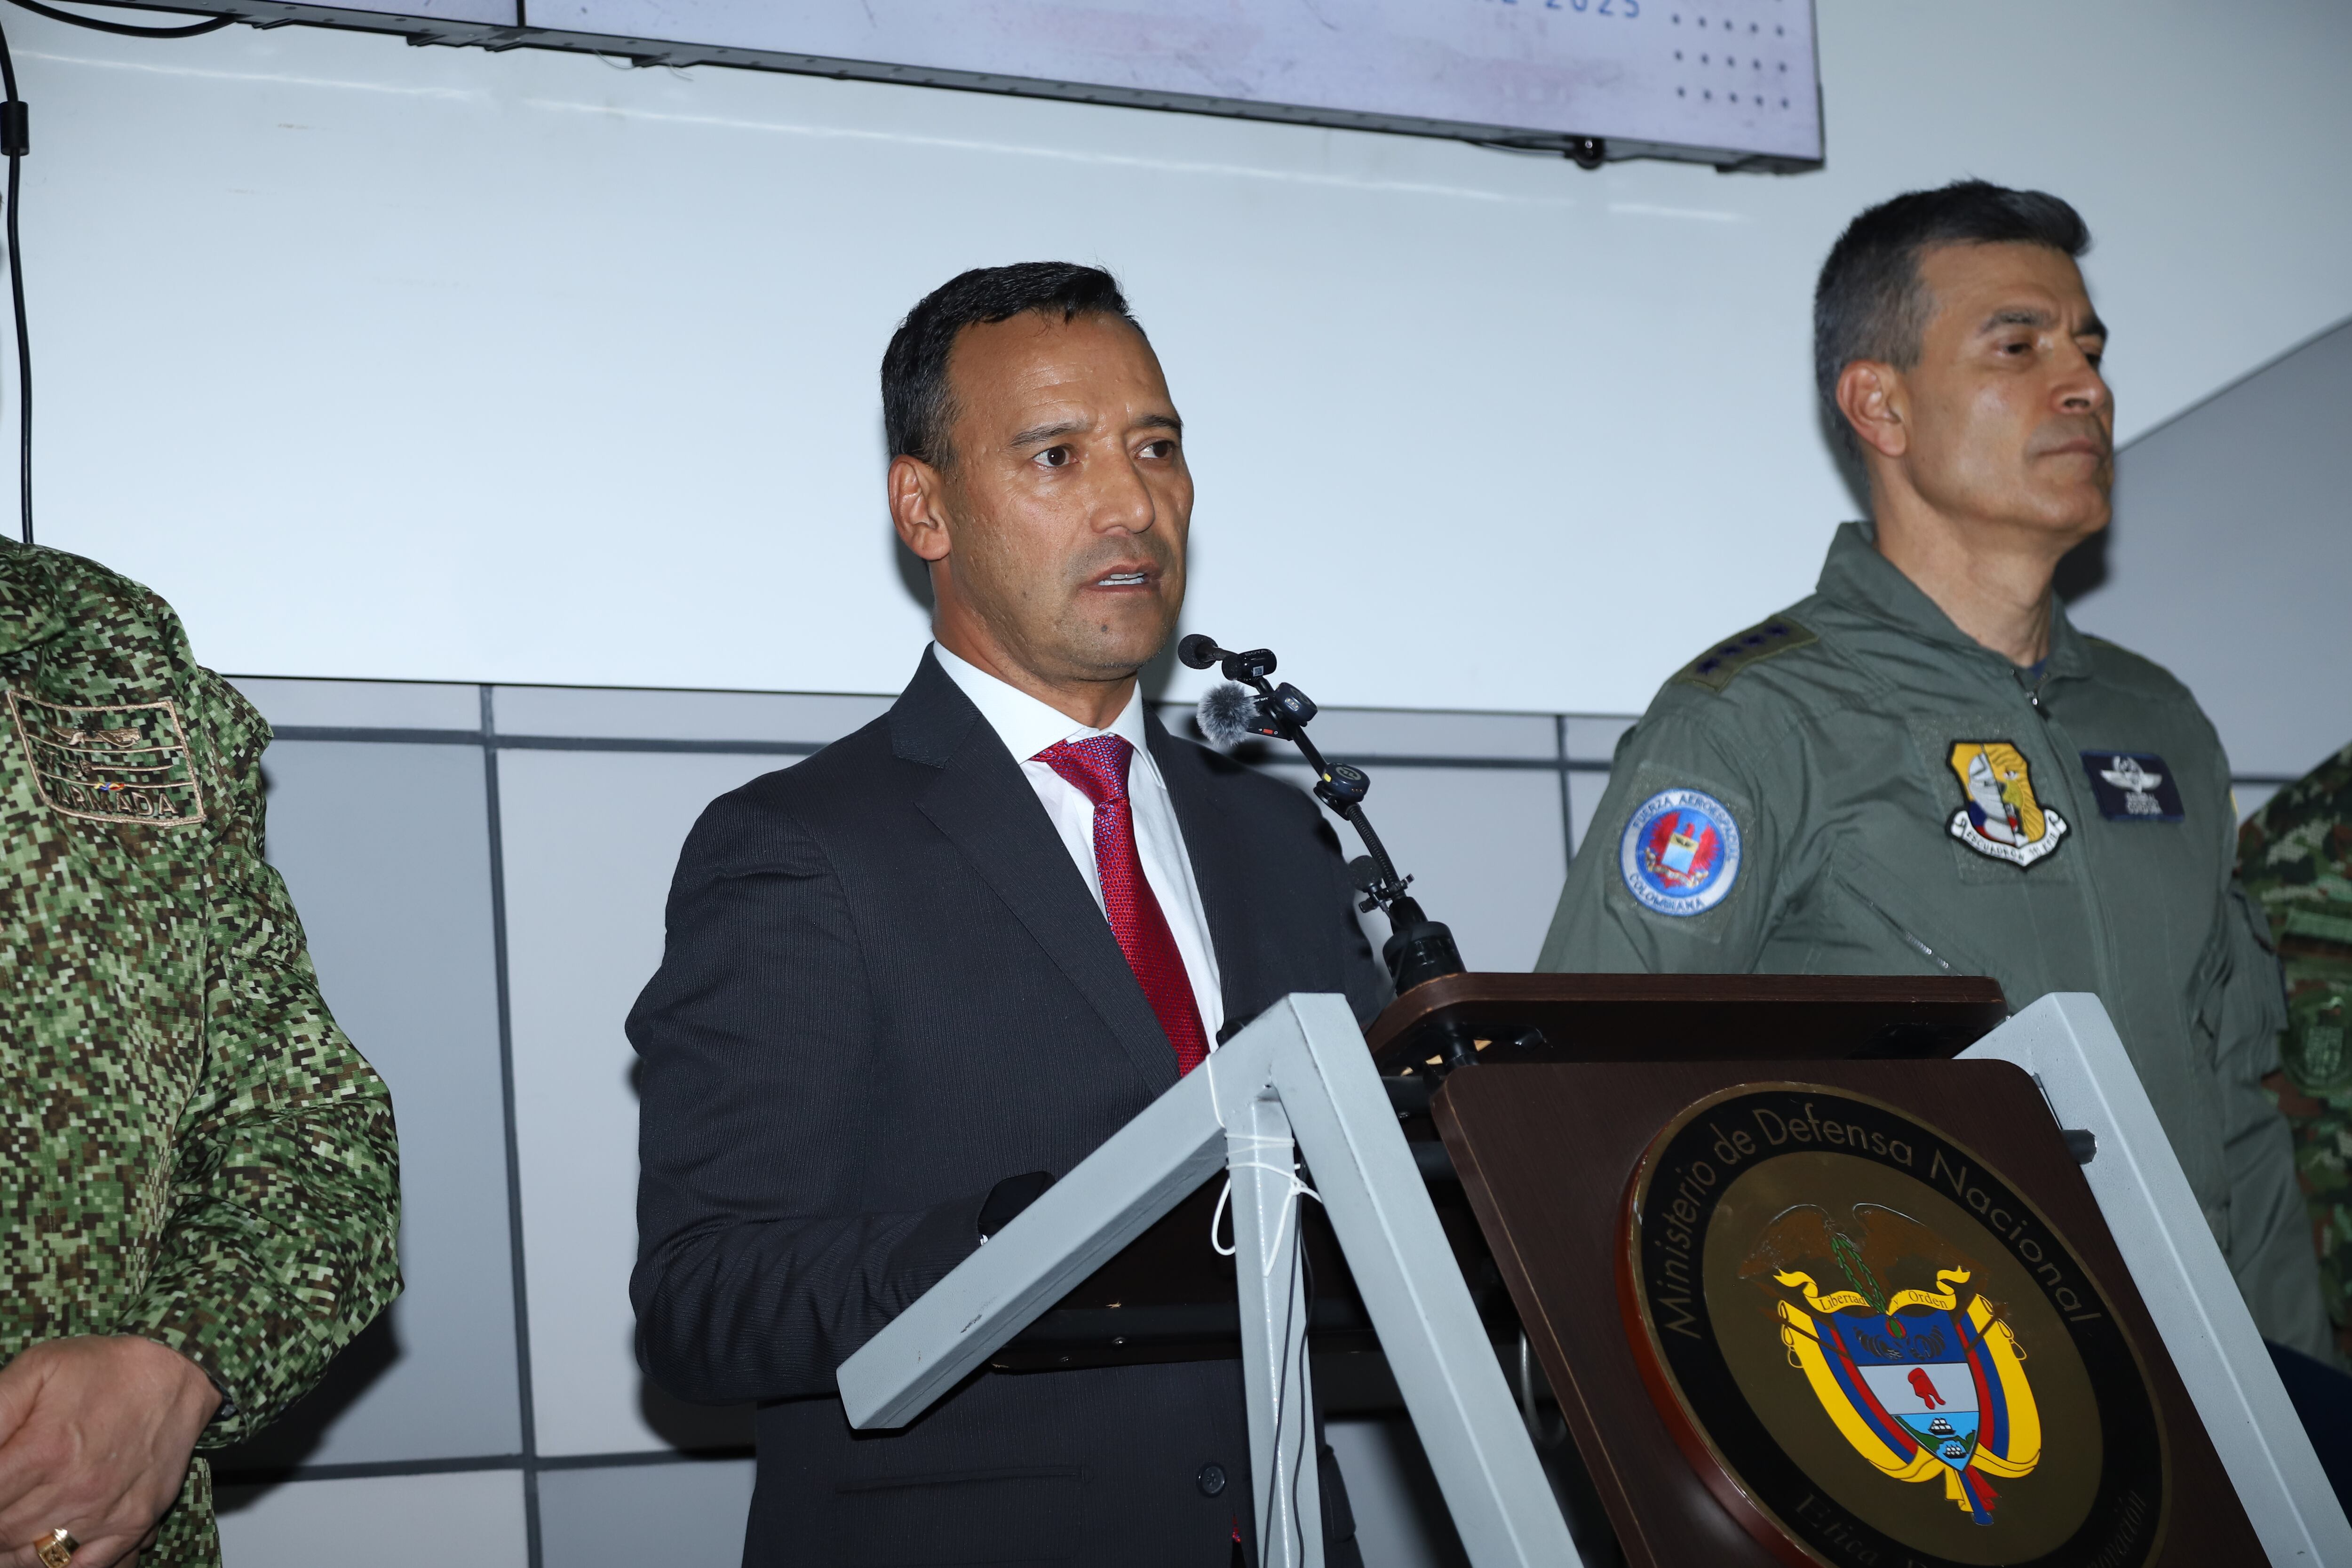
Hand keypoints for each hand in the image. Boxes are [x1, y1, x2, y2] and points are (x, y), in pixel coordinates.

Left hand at [0, 1338, 221, 1567]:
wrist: (178, 1372)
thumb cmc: (103, 1369)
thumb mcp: (37, 1369)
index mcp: (42, 1451)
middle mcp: (73, 1489)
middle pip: (2, 1531)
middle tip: (2, 1499)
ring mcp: (104, 1510)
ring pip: (34, 1556)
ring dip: (11, 1545)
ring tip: (10, 1525)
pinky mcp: (133, 1521)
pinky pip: (84, 1566)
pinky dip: (59, 1564)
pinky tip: (45, 1546)